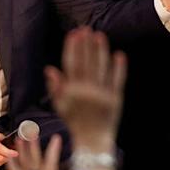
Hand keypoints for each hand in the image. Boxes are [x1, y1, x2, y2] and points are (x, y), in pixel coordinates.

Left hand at [7, 134, 74, 169]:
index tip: (56, 137)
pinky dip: (12, 165)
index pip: (49, 166)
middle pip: (32, 162)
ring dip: (20, 152)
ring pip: (22, 166)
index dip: (53, 151)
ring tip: (18, 138)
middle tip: (31, 131)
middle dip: (32, 145)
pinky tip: (9, 157)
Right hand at [45, 27, 126, 152]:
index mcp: (72, 91)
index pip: (72, 65)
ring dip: (101, 51)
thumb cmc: (75, 122)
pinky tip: (118, 54)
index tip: (74, 34)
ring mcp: (102, 94)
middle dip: (86, 45)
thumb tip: (49, 68)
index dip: (73, 48)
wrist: (92, 140)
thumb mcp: (61, 106)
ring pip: (102, 68)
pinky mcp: (115, 98)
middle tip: (87, 29)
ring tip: (100, 36)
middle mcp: (87, 91)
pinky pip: (117, 80)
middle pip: (87, 63)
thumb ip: (55, 87)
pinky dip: (119, 67)